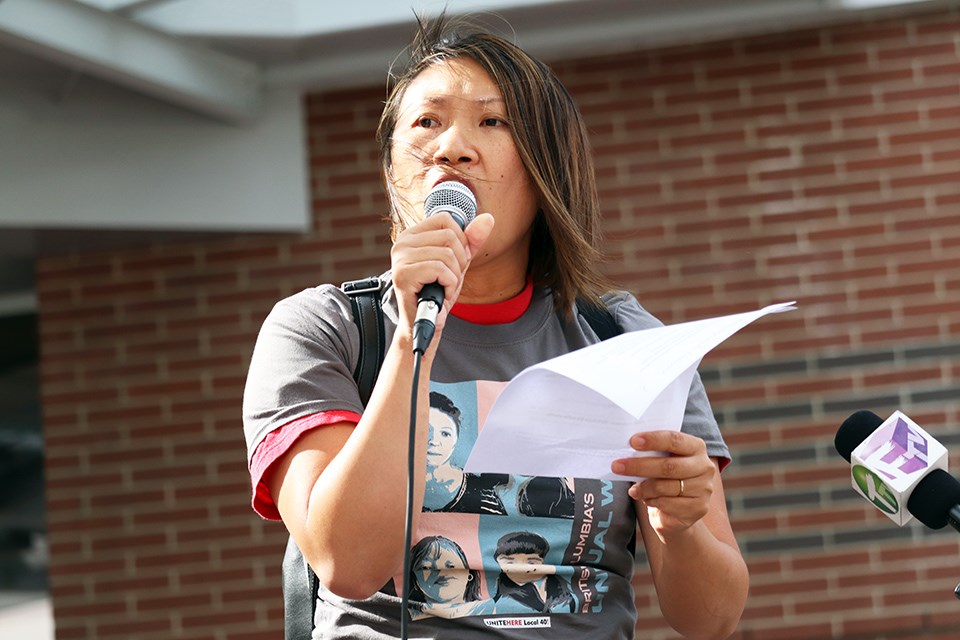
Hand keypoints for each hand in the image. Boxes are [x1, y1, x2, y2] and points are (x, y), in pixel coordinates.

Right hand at [390, 212, 494, 332]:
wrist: (424, 324)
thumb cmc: (438, 292)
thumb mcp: (458, 263)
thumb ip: (471, 241)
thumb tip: (488, 218)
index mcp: (412, 236)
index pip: (445, 219)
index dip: (460, 240)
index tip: (456, 262)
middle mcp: (402, 243)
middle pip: (449, 237)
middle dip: (459, 262)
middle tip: (449, 280)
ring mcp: (400, 259)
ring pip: (447, 254)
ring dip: (454, 277)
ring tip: (444, 288)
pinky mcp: (403, 275)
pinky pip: (440, 269)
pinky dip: (449, 285)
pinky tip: (442, 295)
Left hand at [611, 430, 715, 539]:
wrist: (678, 509)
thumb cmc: (665, 477)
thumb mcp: (661, 460)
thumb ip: (651, 453)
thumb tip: (625, 449)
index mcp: (696, 447)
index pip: (674, 440)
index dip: (653, 440)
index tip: (632, 441)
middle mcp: (704, 466)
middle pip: (668, 466)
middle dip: (639, 466)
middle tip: (617, 466)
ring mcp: (703, 488)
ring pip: (665, 487)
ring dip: (644, 488)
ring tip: (633, 490)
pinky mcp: (698, 508)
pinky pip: (668, 503)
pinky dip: (652, 501)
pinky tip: (646, 499)